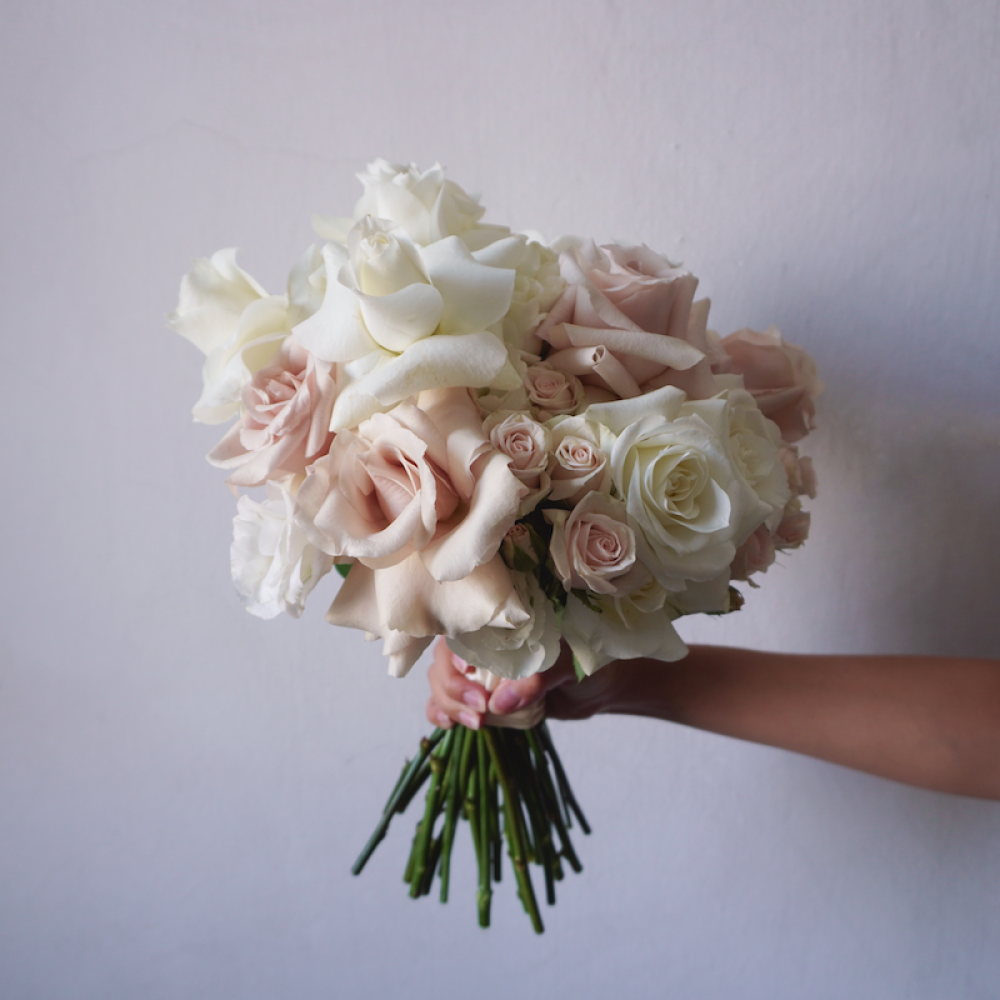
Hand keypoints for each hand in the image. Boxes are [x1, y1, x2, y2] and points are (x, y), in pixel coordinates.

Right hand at [425, 637, 619, 729]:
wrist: (595, 688)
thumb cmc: (584, 665)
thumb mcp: (567, 667)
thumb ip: (536, 681)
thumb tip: (499, 703)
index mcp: (501, 625)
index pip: (462, 629)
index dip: (454, 649)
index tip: (466, 669)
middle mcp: (482, 645)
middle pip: (443, 659)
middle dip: (454, 686)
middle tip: (481, 707)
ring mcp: (476, 671)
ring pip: (440, 682)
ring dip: (449, 703)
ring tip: (477, 722)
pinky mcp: (478, 696)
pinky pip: (444, 702)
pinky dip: (440, 713)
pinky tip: (450, 725)